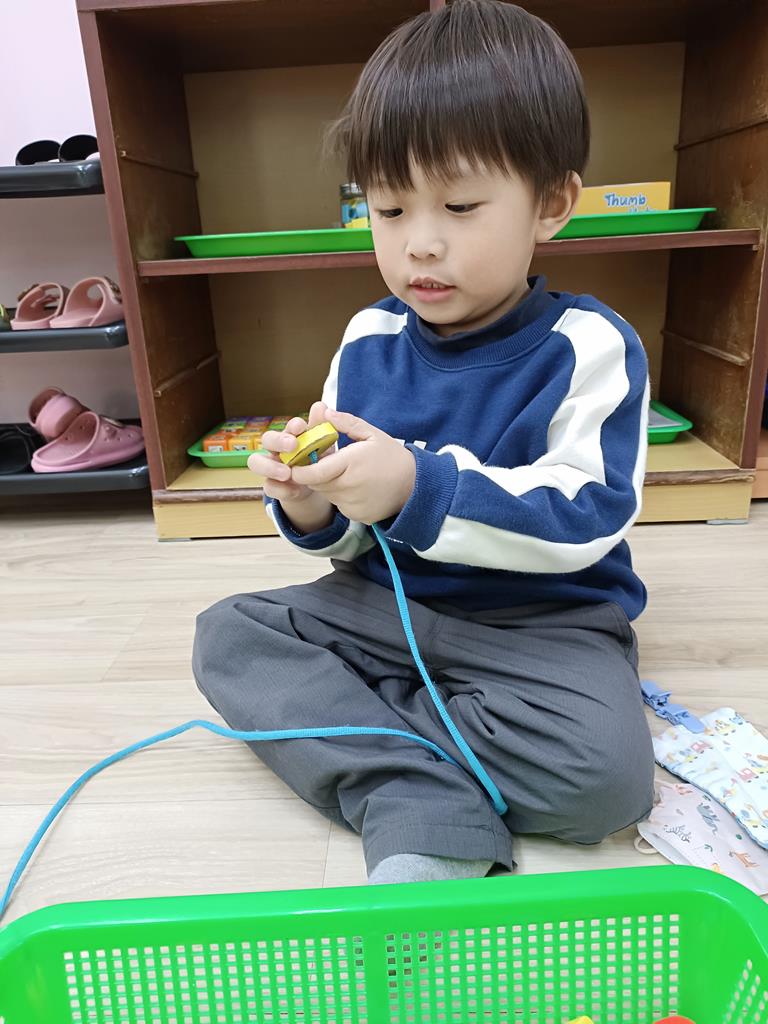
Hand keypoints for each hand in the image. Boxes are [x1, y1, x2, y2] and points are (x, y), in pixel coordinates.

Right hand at [248, 401, 335, 532]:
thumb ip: (321, 428)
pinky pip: (269, 487)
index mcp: (291, 437)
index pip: (288, 427)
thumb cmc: (319, 460)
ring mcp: (271, 468)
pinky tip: (296, 491)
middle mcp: (277, 450)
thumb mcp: (324, 446)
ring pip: (255, 462)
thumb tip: (320, 405)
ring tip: (286, 473)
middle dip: (278, 440)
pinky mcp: (273, 486)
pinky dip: (281, 489)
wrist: (318, 486)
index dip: (293, 426)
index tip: (301, 426)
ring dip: (269, 467)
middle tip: (292, 445)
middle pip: (267, 439)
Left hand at [290, 410, 415, 524]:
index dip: (299, 470)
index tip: (296, 463)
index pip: (312, 472)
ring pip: (327, 494)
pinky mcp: (357, 516)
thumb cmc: (393, 457)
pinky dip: (341, 496)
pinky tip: (357, 487)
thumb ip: (346, 423)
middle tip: (324, 462)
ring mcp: (353, 504)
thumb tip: (325, 413)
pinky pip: (339, 505)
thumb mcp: (372, 434)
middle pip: (316, 484)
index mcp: (350, 464)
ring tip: (346, 473)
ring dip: (328, 484)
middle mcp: (349, 487)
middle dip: (314, 474)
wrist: (416, 486)